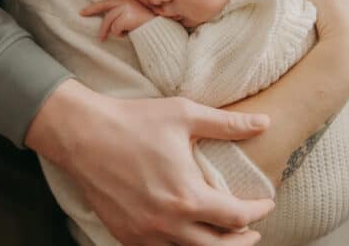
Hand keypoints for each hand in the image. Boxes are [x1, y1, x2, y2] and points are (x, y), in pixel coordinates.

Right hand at [25, 81, 274, 245]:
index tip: (266, 203)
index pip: (235, 217)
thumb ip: (228, 124)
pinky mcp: (125, 235)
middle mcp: (167, 224)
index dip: (256, 212)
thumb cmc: (134, 121)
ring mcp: (144, 234)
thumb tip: (265, 124)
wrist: (82, 135)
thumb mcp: (185, 115)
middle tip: (253, 230)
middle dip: (241, 241)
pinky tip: (188, 235)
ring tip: (225, 236)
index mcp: (187, 196)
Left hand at [81, 0, 154, 39]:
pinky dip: (120, 35)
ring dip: (108, 32)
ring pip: (108, 21)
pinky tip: (128, 33)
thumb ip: (125, 12)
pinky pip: (115, 30)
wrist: (159, 27)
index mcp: (127, 0)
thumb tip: (111, 21)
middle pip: (103, 5)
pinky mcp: (124, 17)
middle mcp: (124, 2)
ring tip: (112, 37)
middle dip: (91, 9)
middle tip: (81, 13)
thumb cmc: (149, 22)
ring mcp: (124, 8)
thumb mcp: (137, 12)